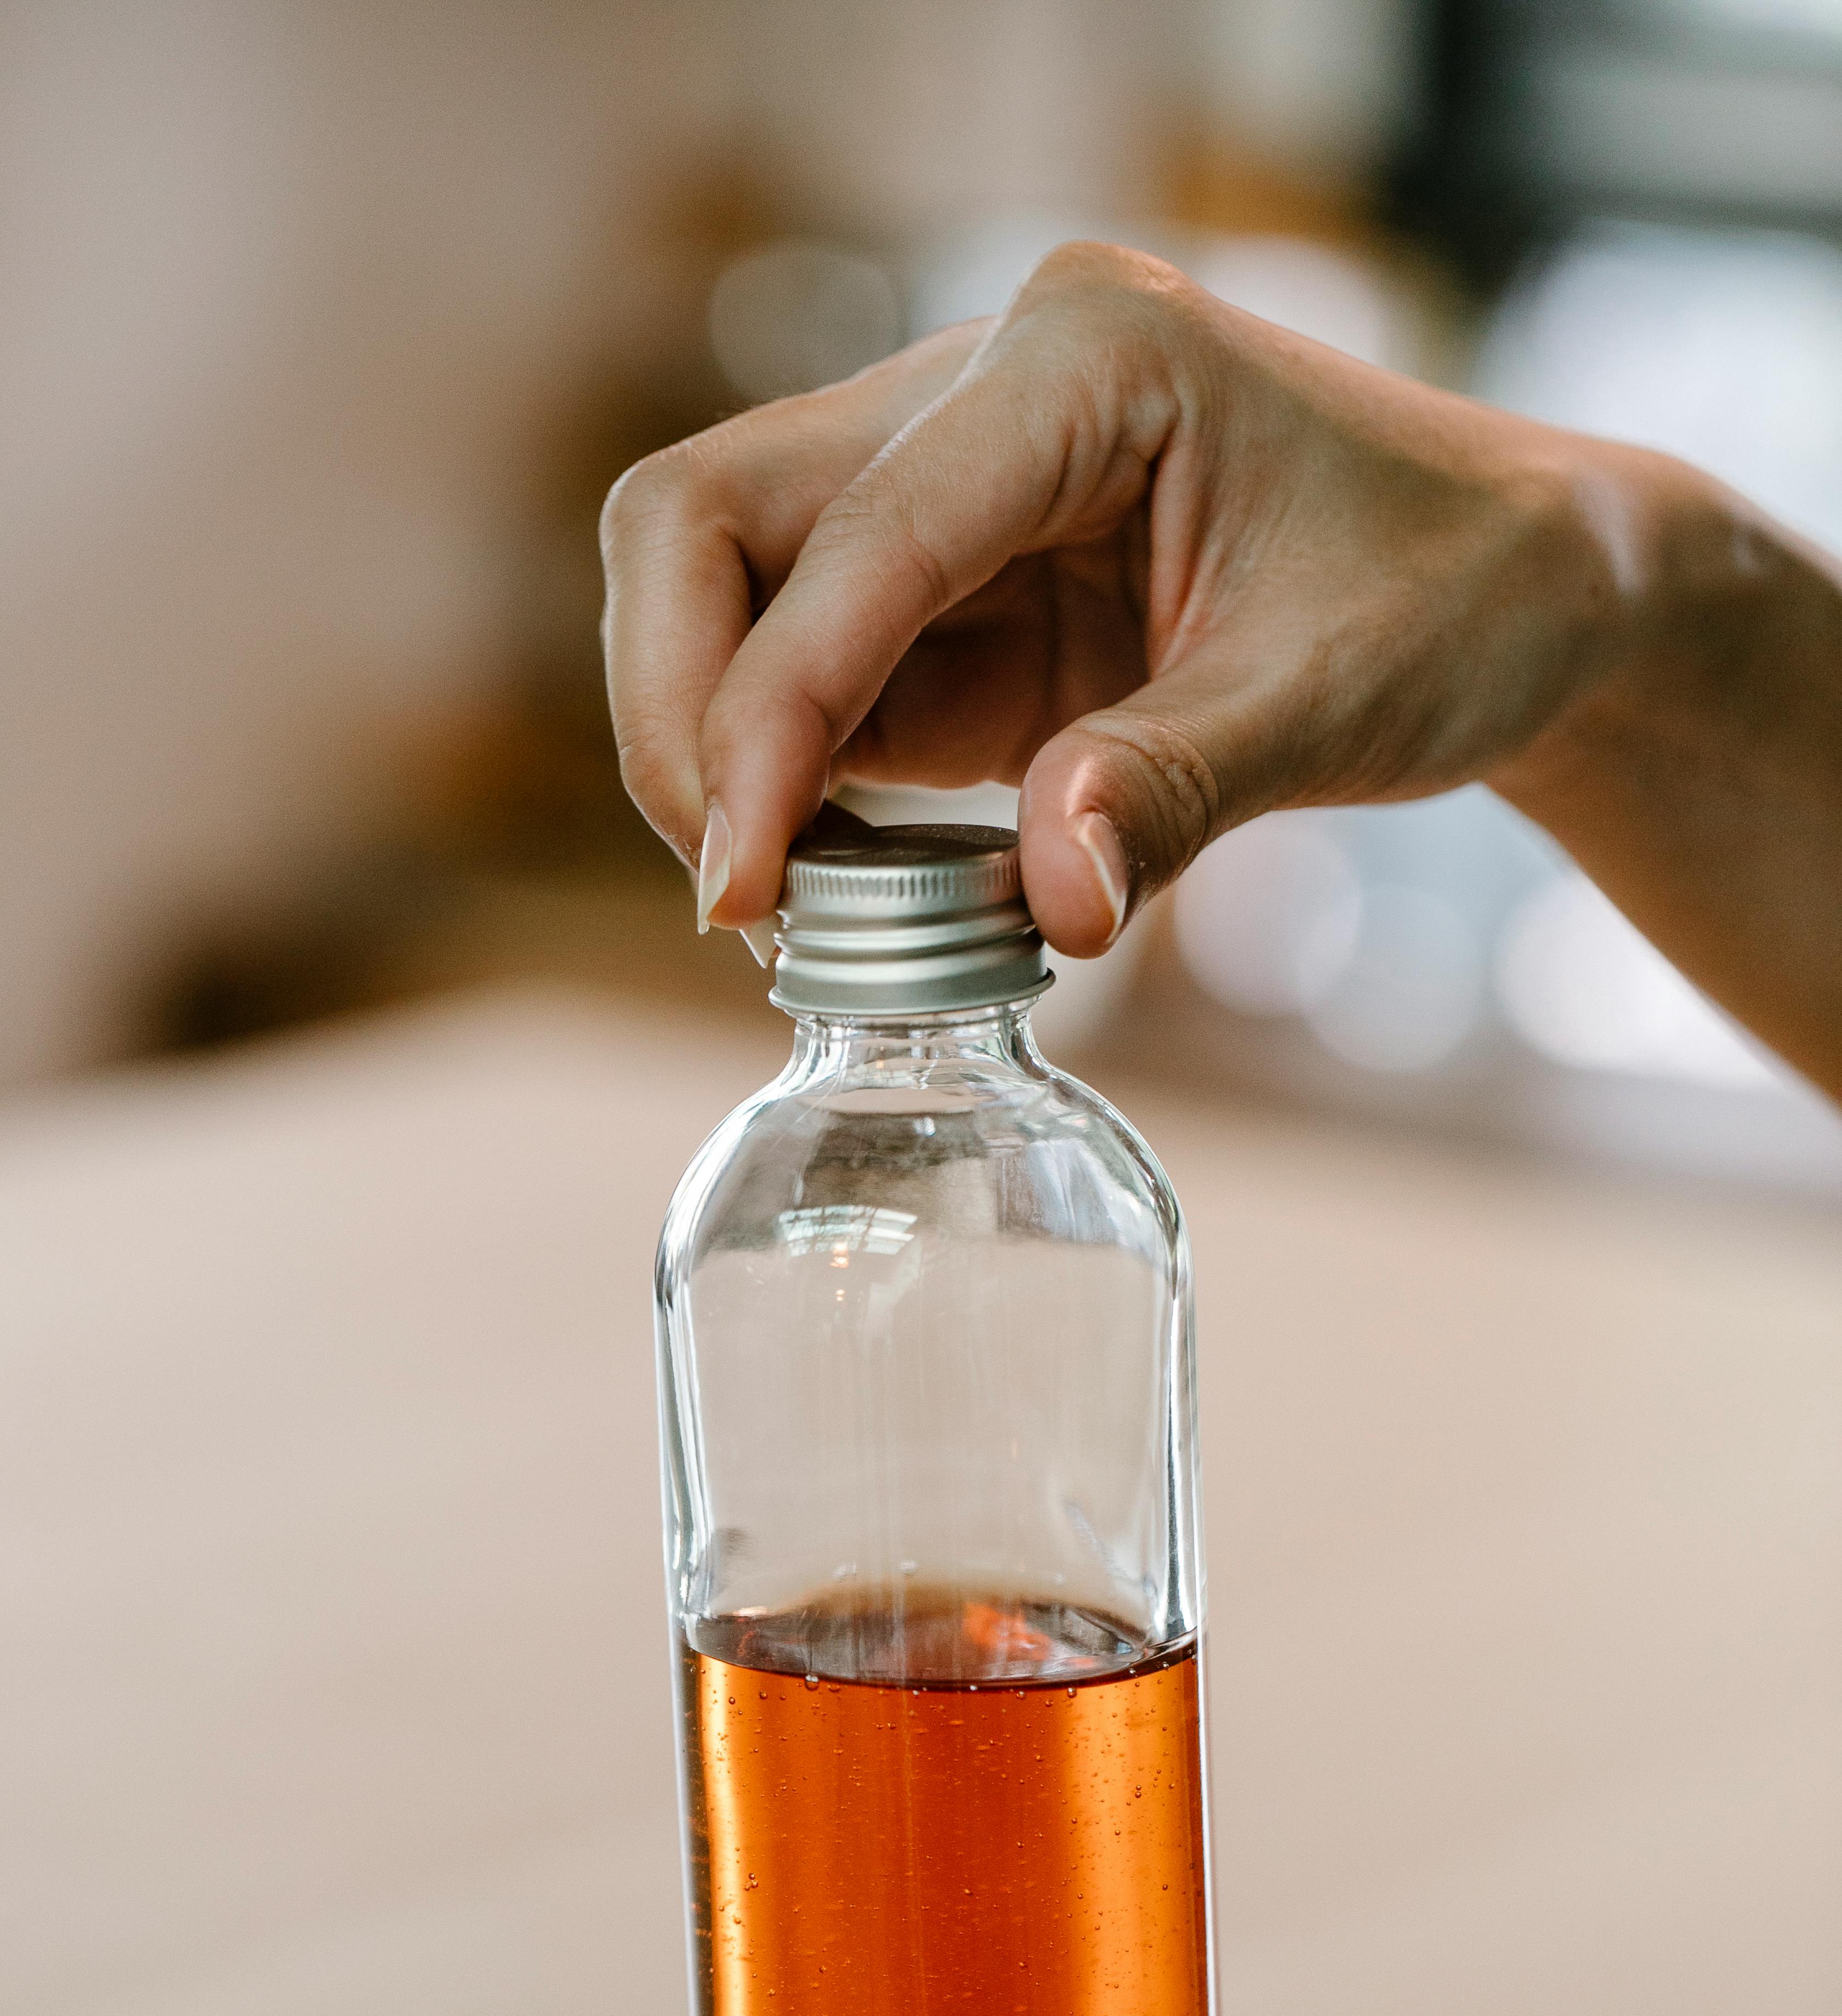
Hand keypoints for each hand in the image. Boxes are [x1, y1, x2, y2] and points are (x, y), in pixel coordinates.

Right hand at [600, 240, 1841, 1093]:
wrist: (1517, 586)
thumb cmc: (1457, 597)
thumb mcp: (1339, 697)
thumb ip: (1176, 788)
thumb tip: (1047, 911)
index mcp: (1083, 359)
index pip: (853, 532)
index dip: (767, 714)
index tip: (740, 886)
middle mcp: (984, 392)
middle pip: (709, 519)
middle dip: (683, 711)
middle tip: (733, 894)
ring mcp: (950, 488)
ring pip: (722, 590)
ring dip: (716, 752)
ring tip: (776, 910)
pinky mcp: (949, 592)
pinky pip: (805, 676)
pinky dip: (786, 784)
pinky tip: (825, 885)